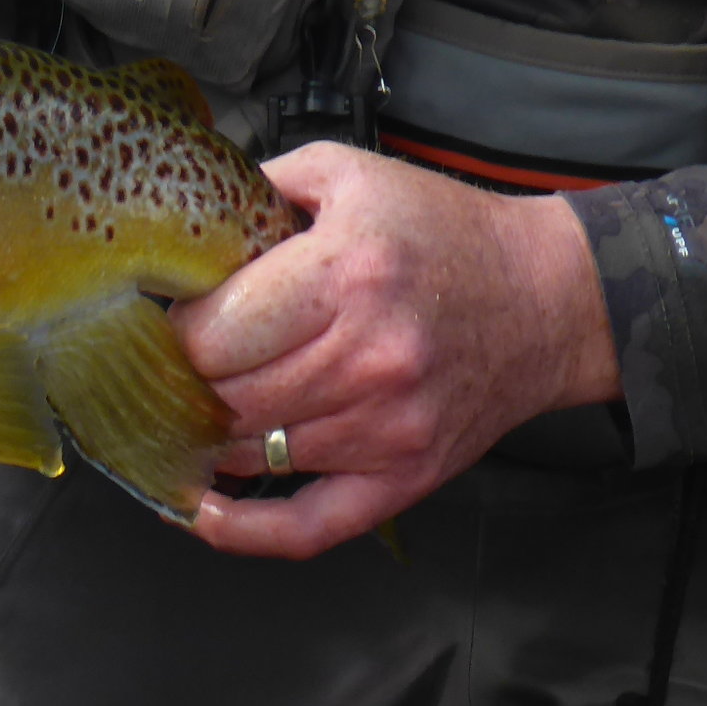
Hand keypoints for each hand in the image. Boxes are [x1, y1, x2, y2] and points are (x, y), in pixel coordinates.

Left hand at [170, 143, 620, 559]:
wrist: (547, 298)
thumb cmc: (442, 234)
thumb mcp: (349, 175)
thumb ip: (260, 186)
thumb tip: (184, 220)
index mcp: (343, 275)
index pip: (212, 335)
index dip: (169, 335)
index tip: (158, 326)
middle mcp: (365, 357)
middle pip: (224, 399)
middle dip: (180, 387)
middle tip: (163, 373)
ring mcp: (386, 426)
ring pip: (252, 454)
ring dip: (207, 440)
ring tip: (186, 415)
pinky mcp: (404, 475)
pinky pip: (308, 525)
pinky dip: (245, 529)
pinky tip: (203, 510)